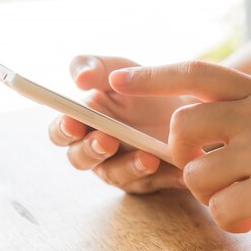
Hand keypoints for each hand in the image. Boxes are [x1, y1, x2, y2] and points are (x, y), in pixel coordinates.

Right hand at [48, 55, 193, 193]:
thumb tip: (80, 78)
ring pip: (117, 175)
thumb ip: (95, 67)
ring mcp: (123, 168)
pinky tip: (179, 169)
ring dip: (130, 167)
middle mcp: (97, 150)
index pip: (62, 132)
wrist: (188, 106)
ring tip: (148, 157)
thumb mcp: (122, 69)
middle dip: (91, 151)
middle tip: (108, 140)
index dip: (63, 130)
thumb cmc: (144, 87)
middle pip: (81, 159)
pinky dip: (166, 176)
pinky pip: (156, 182)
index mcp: (84, 122)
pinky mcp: (151, 180)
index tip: (73, 123)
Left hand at [109, 61, 250, 249]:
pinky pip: (220, 208)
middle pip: (183, 125)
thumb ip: (237, 116)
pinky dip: (229, 219)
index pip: (197, 73)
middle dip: (182, 157)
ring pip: (196, 175)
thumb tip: (180, 128)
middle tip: (206, 173)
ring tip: (240, 200)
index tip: (115, 82)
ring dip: (210, 196)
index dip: (152, 76)